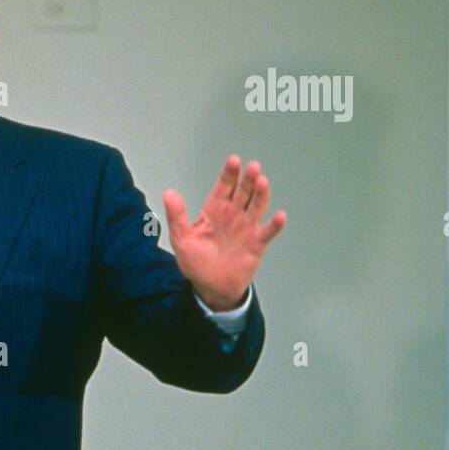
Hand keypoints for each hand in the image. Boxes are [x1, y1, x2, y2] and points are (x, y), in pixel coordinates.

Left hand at [161, 155, 285, 310]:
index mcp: (214, 211)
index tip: (234, 161)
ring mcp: (246, 228)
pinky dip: (275, 225)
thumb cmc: (196, 263)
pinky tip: (279, 216)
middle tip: (252, 167)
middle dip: (247, 180)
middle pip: (243, 193)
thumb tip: (169, 192)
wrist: (211, 288)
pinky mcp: (257, 244)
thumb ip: (177, 216)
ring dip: (261, 194)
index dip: (229, 174)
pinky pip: (267, 232)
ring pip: (256, 206)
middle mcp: (233, 215)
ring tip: (262, 182)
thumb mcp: (181, 239)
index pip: (223, 188)